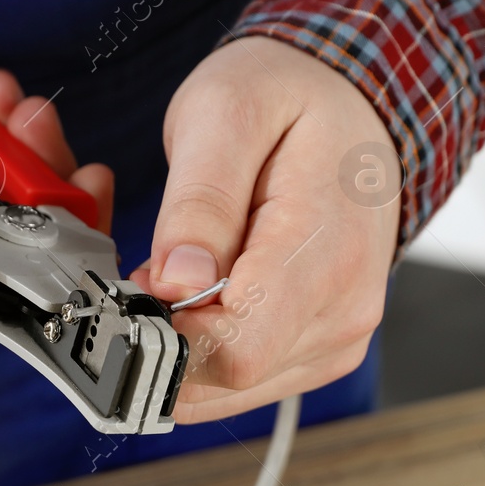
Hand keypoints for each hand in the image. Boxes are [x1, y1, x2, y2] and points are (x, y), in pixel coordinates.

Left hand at [132, 37, 401, 422]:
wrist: (352, 104)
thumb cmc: (292, 97)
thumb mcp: (227, 113)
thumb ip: (200, 204)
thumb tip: (175, 285)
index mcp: (327, 254)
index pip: (236, 350)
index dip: (164, 337)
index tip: (132, 286)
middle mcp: (341, 314)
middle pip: (223, 377)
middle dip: (159, 336)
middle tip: (143, 264)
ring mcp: (333, 340)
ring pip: (221, 387)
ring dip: (175, 341)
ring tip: (177, 268)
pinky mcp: (315, 352)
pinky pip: (237, 379)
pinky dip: (199, 345)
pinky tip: (197, 290)